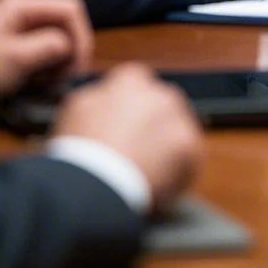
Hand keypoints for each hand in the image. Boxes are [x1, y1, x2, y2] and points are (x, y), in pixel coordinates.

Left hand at [0, 0, 92, 128]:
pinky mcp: (14, 50)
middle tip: (64, 77)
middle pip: (65, 21)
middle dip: (71, 48)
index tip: (77, 64)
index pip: (69, 7)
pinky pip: (44, 51)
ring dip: (60, 60)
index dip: (80, 34)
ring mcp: (17, 31)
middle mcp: (21, 12)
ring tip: (50, 82)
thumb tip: (72, 46)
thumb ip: (49, 46)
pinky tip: (39, 84)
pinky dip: (48, 67)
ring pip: (57, 38)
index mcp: (19, 5)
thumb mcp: (14, 59)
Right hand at [52, 63, 202, 211]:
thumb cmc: (80, 150)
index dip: (129, 105)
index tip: (125, 122)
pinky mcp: (190, 148)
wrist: (93, 188)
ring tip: (146, 172)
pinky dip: (179, 171)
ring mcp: (178, 118)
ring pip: (178, 129)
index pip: (137, 82)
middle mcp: (158, 93)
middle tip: (137, 150)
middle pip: (162, 105)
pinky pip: (190, 158)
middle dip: (153, 123)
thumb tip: (105, 96)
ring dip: (167, 145)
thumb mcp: (77, 108)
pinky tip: (159, 185)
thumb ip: (98, 96)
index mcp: (131, 80)